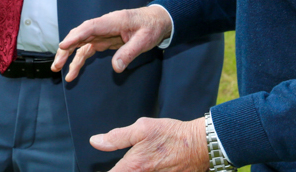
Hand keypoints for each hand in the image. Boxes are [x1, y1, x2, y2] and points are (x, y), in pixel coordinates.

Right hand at [52, 6, 171, 80]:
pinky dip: (79, 59)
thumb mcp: (145, 40)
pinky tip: (73, 70)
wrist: (157, 20)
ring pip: (81, 43)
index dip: (76, 37)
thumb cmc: (151, 27)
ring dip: (69, 56)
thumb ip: (130, 52)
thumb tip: (116, 67)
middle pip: (80, 35)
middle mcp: (104, 25)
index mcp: (113, 21)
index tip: (63, 46)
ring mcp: (102, 33)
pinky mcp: (104, 40)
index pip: (90, 28)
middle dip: (66, 49)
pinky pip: (88, 49)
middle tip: (56, 64)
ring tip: (58, 70)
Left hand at [91, 117, 208, 171]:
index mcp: (133, 167)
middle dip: (119, 170)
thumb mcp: (142, 128)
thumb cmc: (171, 135)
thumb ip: (117, 137)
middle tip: (120, 164)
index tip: (99, 169)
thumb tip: (95, 141)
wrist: (200, 145)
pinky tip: (146, 168)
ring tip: (138, 164)